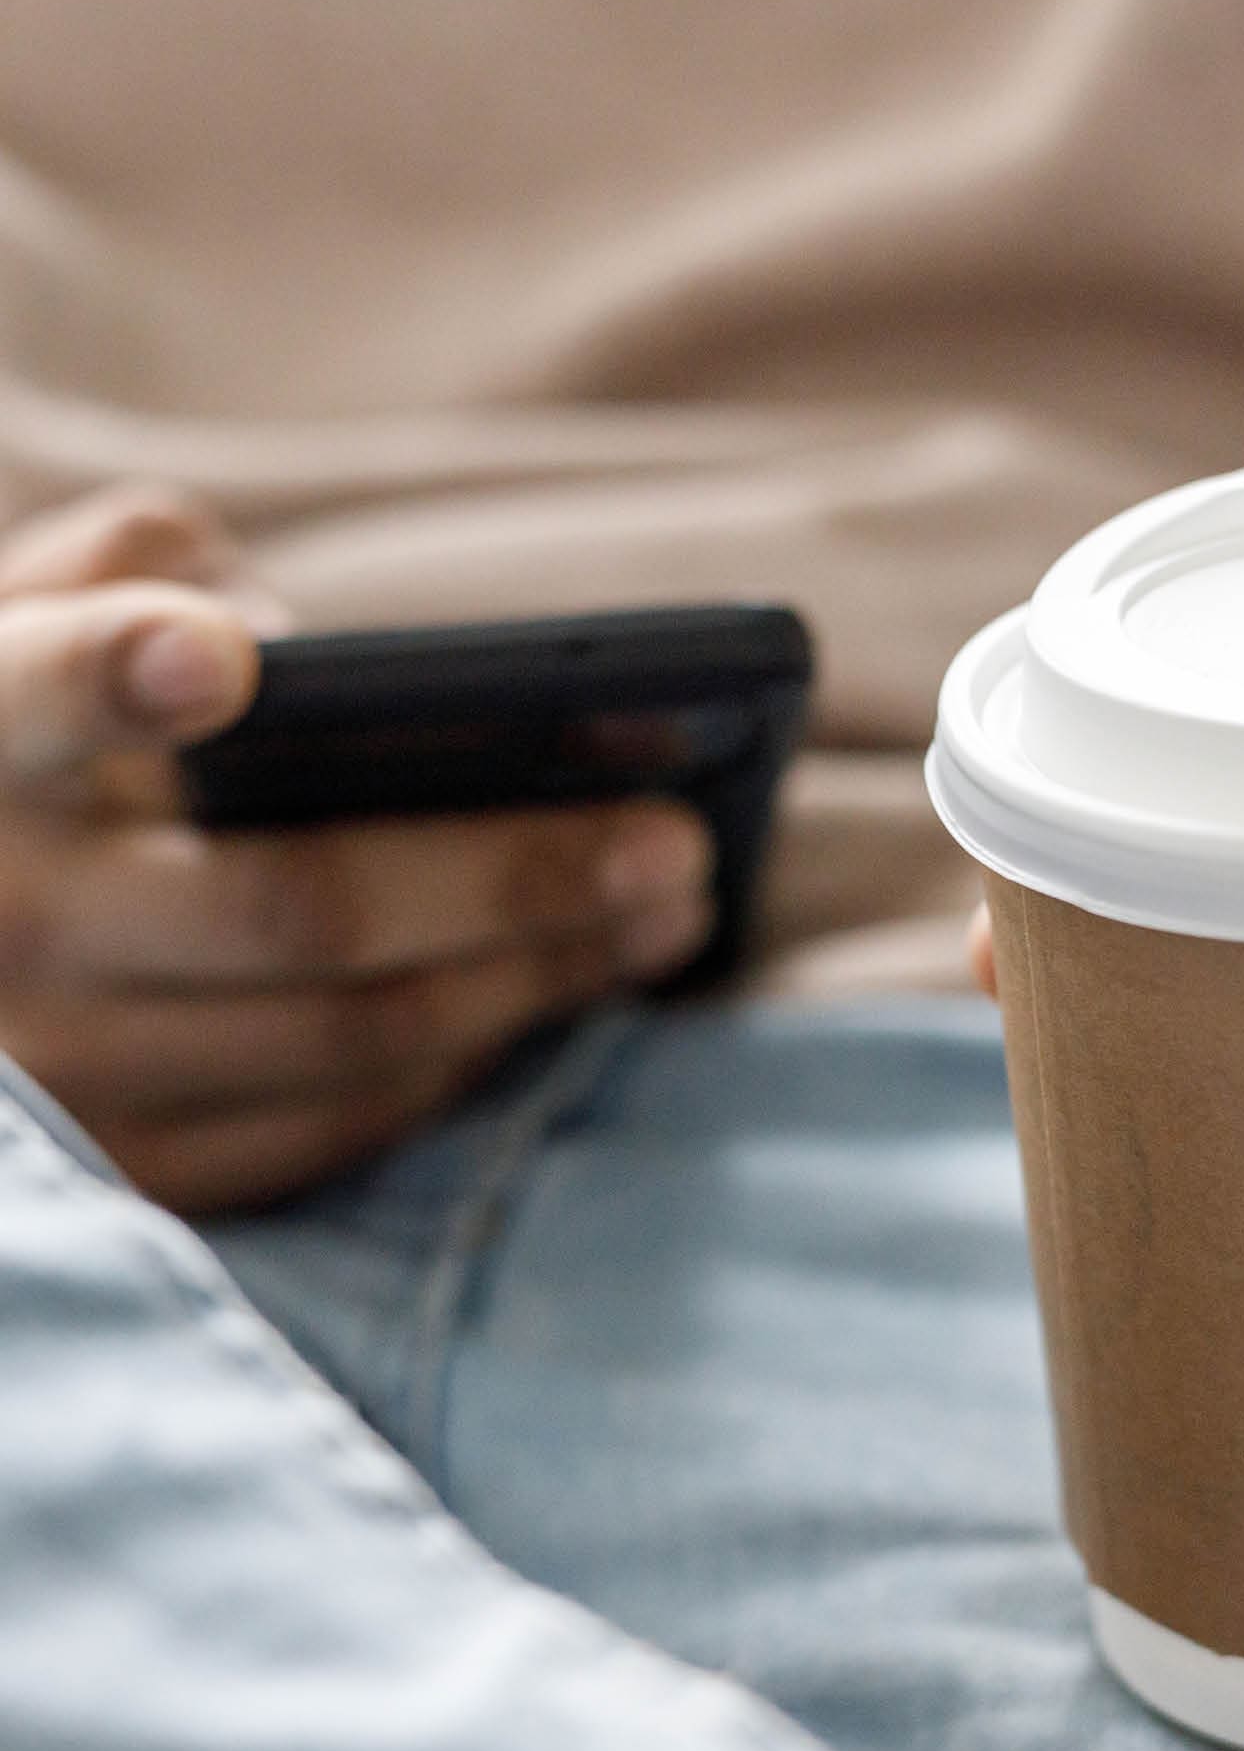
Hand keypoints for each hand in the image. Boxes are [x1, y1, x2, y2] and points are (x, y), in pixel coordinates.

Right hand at [0, 485, 712, 1212]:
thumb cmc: (23, 749)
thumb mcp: (30, 626)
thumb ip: (143, 577)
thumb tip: (321, 651)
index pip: (35, 696)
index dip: (116, 676)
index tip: (217, 663)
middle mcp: (12, 920)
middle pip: (304, 907)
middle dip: (516, 877)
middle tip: (670, 842)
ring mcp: (69, 1070)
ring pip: (355, 1036)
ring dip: (537, 977)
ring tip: (666, 911)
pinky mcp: (138, 1172)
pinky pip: (341, 1124)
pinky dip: (465, 1055)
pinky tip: (553, 988)